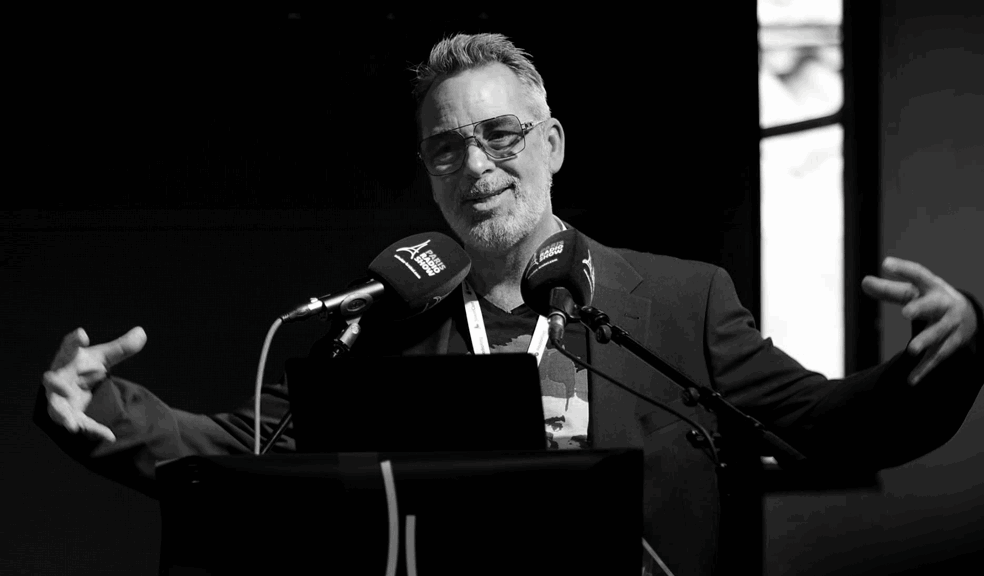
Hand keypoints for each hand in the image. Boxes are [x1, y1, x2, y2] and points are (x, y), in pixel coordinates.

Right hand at [42, 326, 146, 441]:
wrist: (73, 386)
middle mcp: (59, 379)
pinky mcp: (70, 415)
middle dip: (56, 385)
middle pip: (52, 382)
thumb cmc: (83, 366)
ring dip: (64, 417)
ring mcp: (60, 399)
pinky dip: (94, 430)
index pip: (68, 347)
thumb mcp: (103, 357)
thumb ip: (121, 347)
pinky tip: (109, 436)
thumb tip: (141, 332)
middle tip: (64, 389)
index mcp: (67, 359)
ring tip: (73, 427)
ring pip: (57, 409)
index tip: (82, 334)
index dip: (73, 341)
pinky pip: (81, 423)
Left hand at [862, 257, 977, 384]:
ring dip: (926, 341)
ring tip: (911, 350)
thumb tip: (863, 282)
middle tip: (905, 312)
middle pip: (933, 305)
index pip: (918, 274)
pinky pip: (937, 357)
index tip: (886, 264)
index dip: (904, 269)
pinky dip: (924, 369)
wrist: (968, 316)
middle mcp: (944, 305)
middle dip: (920, 308)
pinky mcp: (951, 344)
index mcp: (932, 287)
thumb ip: (889, 290)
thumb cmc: (932, 299)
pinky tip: (910, 380)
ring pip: (938, 334)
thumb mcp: (914, 291)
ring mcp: (950, 325)